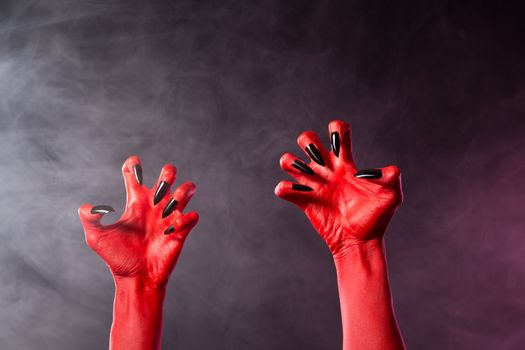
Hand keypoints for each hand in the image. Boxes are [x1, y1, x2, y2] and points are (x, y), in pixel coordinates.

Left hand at [78, 155, 198, 288]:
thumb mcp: (97, 238)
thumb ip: (90, 220)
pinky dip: (186, 218)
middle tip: (160, 187)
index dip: (134, 165)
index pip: (136, 176)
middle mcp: (155, 206)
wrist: (136, 279)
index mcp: (136, 203)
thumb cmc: (117, 258)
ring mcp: (169, 218)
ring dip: (183, 191)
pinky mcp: (181, 231)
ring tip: (171, 203)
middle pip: (167, 176)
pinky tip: (173, 227)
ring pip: (186, 191)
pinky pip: (192, 217)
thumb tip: (86, 207)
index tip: (133, 164)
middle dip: (168, 173)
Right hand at [275, 120, 401, 256]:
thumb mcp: (391, 197)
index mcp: (346, 163)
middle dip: (308, 141)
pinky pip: (284, 189)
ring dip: (292, 162)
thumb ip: (391, 179)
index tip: (339, 144)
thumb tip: (390, 170)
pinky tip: (301, 194)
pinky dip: (286, 189)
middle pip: (308, 139)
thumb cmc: (376, 219)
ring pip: (289, 160)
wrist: (360, 243)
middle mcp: (327, 170)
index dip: (336, 129)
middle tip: (319, 160)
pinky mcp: (303, 201)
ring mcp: (314, 185)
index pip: (337, 132)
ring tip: (307, 177)